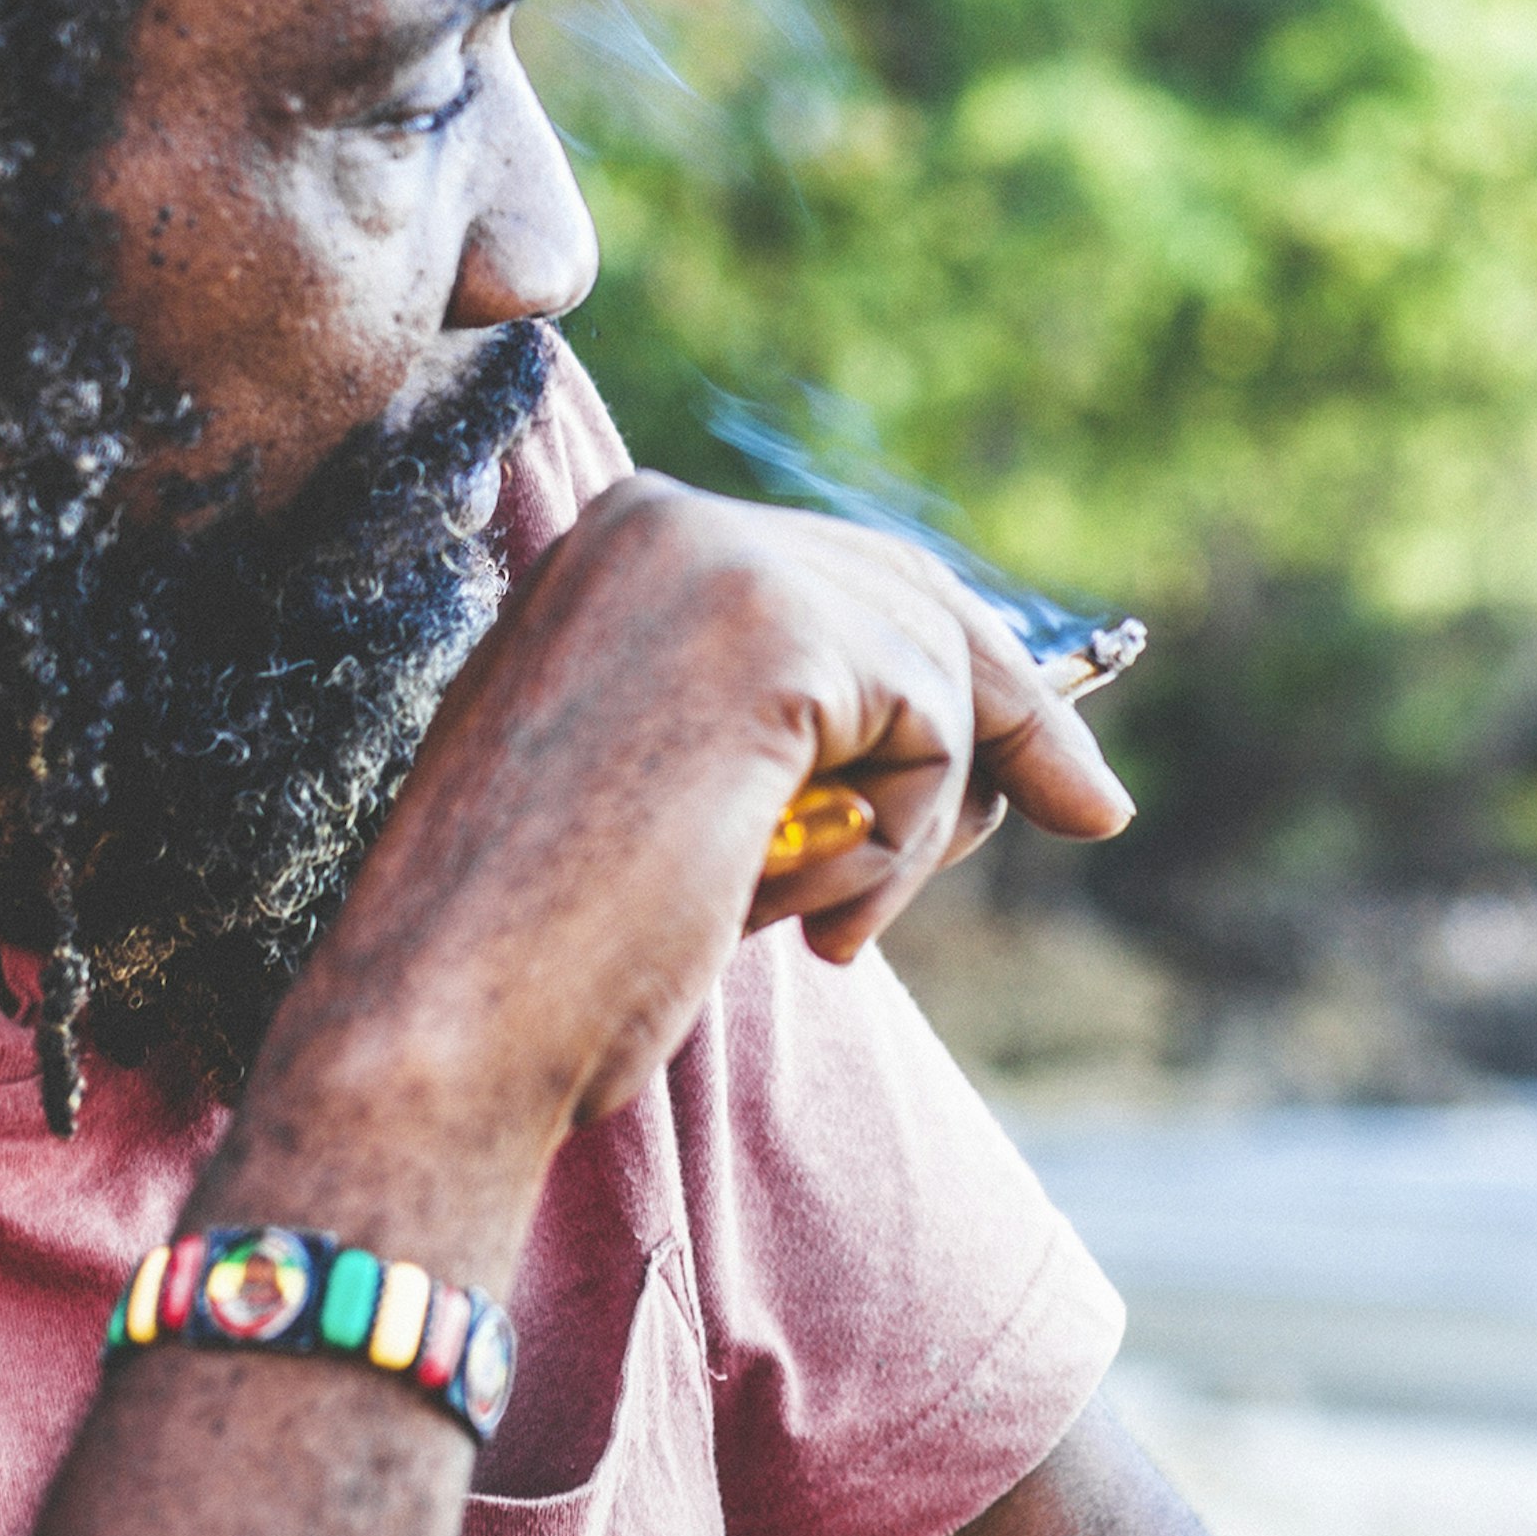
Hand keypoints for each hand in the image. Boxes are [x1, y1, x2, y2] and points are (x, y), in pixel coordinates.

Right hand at [261, 478, 1134, 1166]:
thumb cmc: (538, 950)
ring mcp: (714, 557)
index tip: (1048, 748)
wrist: (445, 1015)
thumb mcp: (668, 794)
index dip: (945, 661)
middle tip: (1091, 809)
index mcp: (613, 548)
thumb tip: (962, 720)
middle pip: (911, 595)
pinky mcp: (772, 626)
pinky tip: (815, 915)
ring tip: (818, 923)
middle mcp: (660, 520)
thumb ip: (774, 726)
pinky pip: (935, 727)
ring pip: (933, 667)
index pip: (837, 574)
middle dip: (1009, 713)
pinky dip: (906, 843)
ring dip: (916, 823)